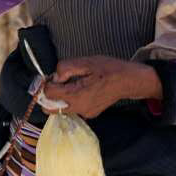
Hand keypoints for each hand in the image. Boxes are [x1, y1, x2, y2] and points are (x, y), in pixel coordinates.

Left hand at [42, 56, 160, 119]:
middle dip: (48, 96)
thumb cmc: (108, 69)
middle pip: (51, 108)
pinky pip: (73, 109)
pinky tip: (79, 88)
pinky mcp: (90, 114)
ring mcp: (85, 113)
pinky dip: (70, 100)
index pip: (48, 94)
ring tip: (71, 83)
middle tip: (57, 82)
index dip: (47, 83)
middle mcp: (80, 108)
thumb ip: (66, 68)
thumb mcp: (85, 62)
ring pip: (61, 109)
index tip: (53, 75)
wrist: (127, 81)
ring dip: (59, 98)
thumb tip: (55, 76)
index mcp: (77, 95)